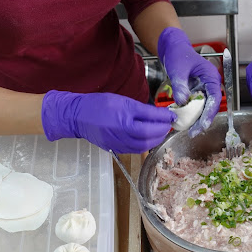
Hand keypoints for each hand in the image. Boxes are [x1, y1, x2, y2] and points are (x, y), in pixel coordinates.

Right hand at [41, 90, 175, 153]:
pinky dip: (146, 144)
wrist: (78, 116)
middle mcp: (121, 133)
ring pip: (144, 146)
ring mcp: (118, 143)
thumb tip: (162, 114)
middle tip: (169, 124)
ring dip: (156, 139)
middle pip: (150, 136)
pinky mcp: (116, 149)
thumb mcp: (124, 101)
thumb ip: (144, 110)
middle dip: (162, 131)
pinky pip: (135, 149)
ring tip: (161, 131)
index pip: (150, 120)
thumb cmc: (100, 105)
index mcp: (124, 118)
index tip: (173, 116)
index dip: (164, 118)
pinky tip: (149, 137)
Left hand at [157, 27, 221, 136]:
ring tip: (189, 131)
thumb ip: (180, 85)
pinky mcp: (196, 93)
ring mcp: (204, 89)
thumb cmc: (178, 55)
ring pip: (204, 108)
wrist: (173, 49)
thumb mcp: (178, 69)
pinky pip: (196, 106)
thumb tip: (182, 101)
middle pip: (211, 106)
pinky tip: (184, 122)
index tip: (203, 124)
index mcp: (211, 76)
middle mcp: (210, 84)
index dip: (210, 112)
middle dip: (203, 120)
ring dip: (197, 119)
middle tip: (194, 132)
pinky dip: (191, 114)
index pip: (215, 97)